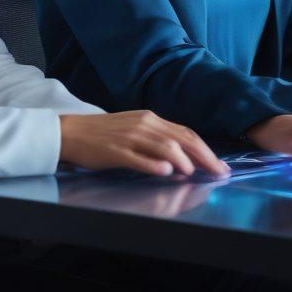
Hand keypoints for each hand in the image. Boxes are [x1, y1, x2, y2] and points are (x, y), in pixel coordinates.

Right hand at [58, 110, 229, 177]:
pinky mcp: (115, 150)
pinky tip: (166, 172)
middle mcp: (145, 125)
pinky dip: (154, 164)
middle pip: (181, 139)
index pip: (186, 133)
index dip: (205, 149)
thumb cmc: (104, 133)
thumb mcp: (135, 129)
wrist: (71, 131)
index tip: (220, 164)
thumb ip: (157, 139)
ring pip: (163, 146)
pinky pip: (138, 157)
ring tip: (194, 173)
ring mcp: (130, 137)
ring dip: (182, 160)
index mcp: (151, 119)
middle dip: (204, 156)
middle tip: (219, 172)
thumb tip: (183, 156)